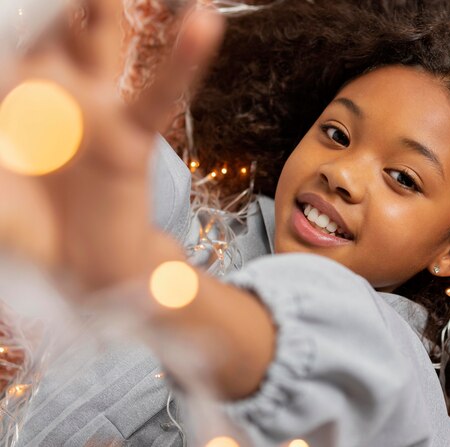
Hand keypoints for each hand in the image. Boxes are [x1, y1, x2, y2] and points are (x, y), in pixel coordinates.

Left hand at [0, 0, 224, 286]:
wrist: (82, 270)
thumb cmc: (29, 230)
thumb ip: (0, 157)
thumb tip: (4, 120)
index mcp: (13, 101)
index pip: (13, 43)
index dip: (16, 17)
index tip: (16, 2)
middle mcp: (53, 96)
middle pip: (53, 28)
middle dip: (58, 4)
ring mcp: (96, 112)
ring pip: (101, 44)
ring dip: (106, 8)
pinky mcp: (132, 137)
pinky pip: (158, 96)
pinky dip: (183, 61)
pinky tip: (204, 24)